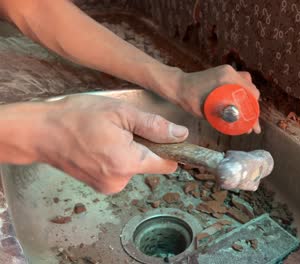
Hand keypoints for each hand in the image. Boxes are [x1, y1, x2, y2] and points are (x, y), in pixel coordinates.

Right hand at [39, 95, 187, 193]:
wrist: (39, 132)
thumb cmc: (76, 117)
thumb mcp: (120, 113)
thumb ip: (153, 126)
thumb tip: (181, 135)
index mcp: (128, 163)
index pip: (167, 164)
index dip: (170, 149)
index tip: (165, 137)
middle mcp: (119, 181)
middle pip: (149, 163)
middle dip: (142, 147)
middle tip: (121, 129)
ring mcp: (108, 186)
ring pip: (133, 166)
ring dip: (127, 152)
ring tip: (105, 136)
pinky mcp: (99, 186)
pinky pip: (119, 171)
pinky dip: (115, 159)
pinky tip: (99, 146)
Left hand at [177, 65, 260, 133]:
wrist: (178, 86)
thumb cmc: (189, 99)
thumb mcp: (205, 111)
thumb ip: (221, 115)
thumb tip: (238, 123)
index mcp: (226, 78)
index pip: (251, 92)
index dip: (254, 109)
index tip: (253, 123)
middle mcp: (229, 72)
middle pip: (251, 89)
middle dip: (253, 107)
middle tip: (251, 124)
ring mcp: (227, 71)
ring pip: (247, 86)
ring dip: (248, 100)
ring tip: (247, 116)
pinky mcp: (224, 74)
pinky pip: (239, 83)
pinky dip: (242, 94)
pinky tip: (240, 106)